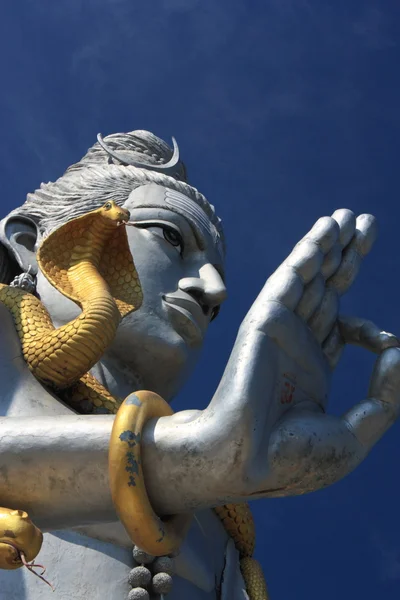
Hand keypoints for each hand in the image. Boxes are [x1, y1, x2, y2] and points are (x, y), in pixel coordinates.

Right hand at [207, 210, 399, 496]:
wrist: (248, 463)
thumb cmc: (295, 460)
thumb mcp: (356, 434)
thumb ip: (386, 397)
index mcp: (314, 368)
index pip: (344, 328)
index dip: (370, 329)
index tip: (390, 342)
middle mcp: (297, 343)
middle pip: (326, 288)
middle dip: (345, 256)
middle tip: (364, 222)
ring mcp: (281, 329)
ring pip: (308, 277)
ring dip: (326, 245)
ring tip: (344, 216)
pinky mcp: (265, 321)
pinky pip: (289, 281)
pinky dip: (306, 255)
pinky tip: (324, 231)